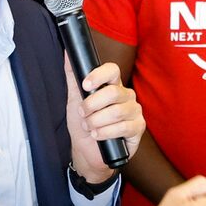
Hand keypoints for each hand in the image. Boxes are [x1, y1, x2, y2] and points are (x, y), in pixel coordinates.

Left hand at [65, 59, 142, 180]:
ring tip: (90, 127)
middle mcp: (126, 96)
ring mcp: (134, 111)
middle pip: (113, 92)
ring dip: (97, 122)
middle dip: (92, 105)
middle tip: (83, 114)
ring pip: (116, 112)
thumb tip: (67, 54)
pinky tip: (98, 136)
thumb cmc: (83, 124)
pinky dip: (105, 133)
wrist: (86, 151)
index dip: (99, 75)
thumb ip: (72, 76)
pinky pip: (123, 127)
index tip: (85, 85)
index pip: (112, 70)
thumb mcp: (74, 99)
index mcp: (112, 85)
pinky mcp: (138, 128)